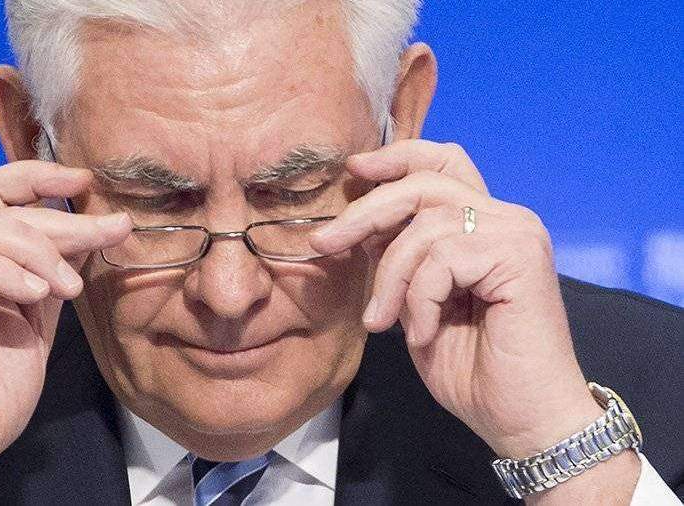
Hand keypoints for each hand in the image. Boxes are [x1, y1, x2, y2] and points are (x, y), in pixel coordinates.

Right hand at [0, 161, 131, 502]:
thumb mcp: (36, 321)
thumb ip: (50, 274)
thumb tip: (88, 230)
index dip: (38, 179)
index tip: (85, 180)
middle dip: (60, 219)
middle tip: (107, 233)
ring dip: (36, 251)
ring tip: (67, 287)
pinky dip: (1, 271)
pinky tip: (33, 293)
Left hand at [310, 140, 605, 458]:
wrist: (523, 421)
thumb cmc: (473, 370)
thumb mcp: (417, 304)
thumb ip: (400, 261)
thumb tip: (357, 228)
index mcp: (485, 224)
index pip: (443, 162)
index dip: (397, 158)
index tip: (354, 169)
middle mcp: (507, 219)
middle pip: (423, 185)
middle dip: (365, 211)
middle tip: (325, 244)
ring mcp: (517, 234)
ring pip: (425, 225)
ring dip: (391, 277)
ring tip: (382, 322)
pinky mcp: (521, 256)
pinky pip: (442, 258)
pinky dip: (419, 299)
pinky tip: (422, 333)